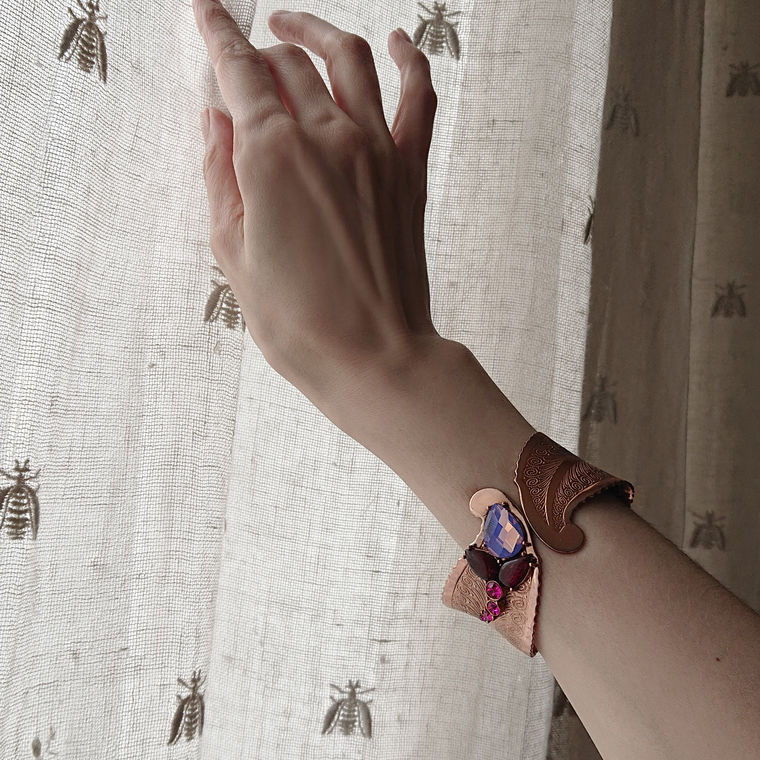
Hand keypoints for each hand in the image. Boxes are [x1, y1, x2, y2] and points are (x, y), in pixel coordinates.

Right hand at [192, 1, 445, 406]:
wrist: (374, 356)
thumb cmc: (298, 320)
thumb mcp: (232, 253)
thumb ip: (219, 176)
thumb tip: (214, 120)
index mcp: (273, 155)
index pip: (239, 71)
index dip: (217, 34)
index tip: (206, 12)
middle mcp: (328, 136)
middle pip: (290, 64)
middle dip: (261, 52)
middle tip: (246, 64)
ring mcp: (377, 149)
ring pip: (350, 59)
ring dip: (319, 33)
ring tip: (296, 28)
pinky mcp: (410, 172)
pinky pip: (419, 98)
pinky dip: (411, 60)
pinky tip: (398, 42)